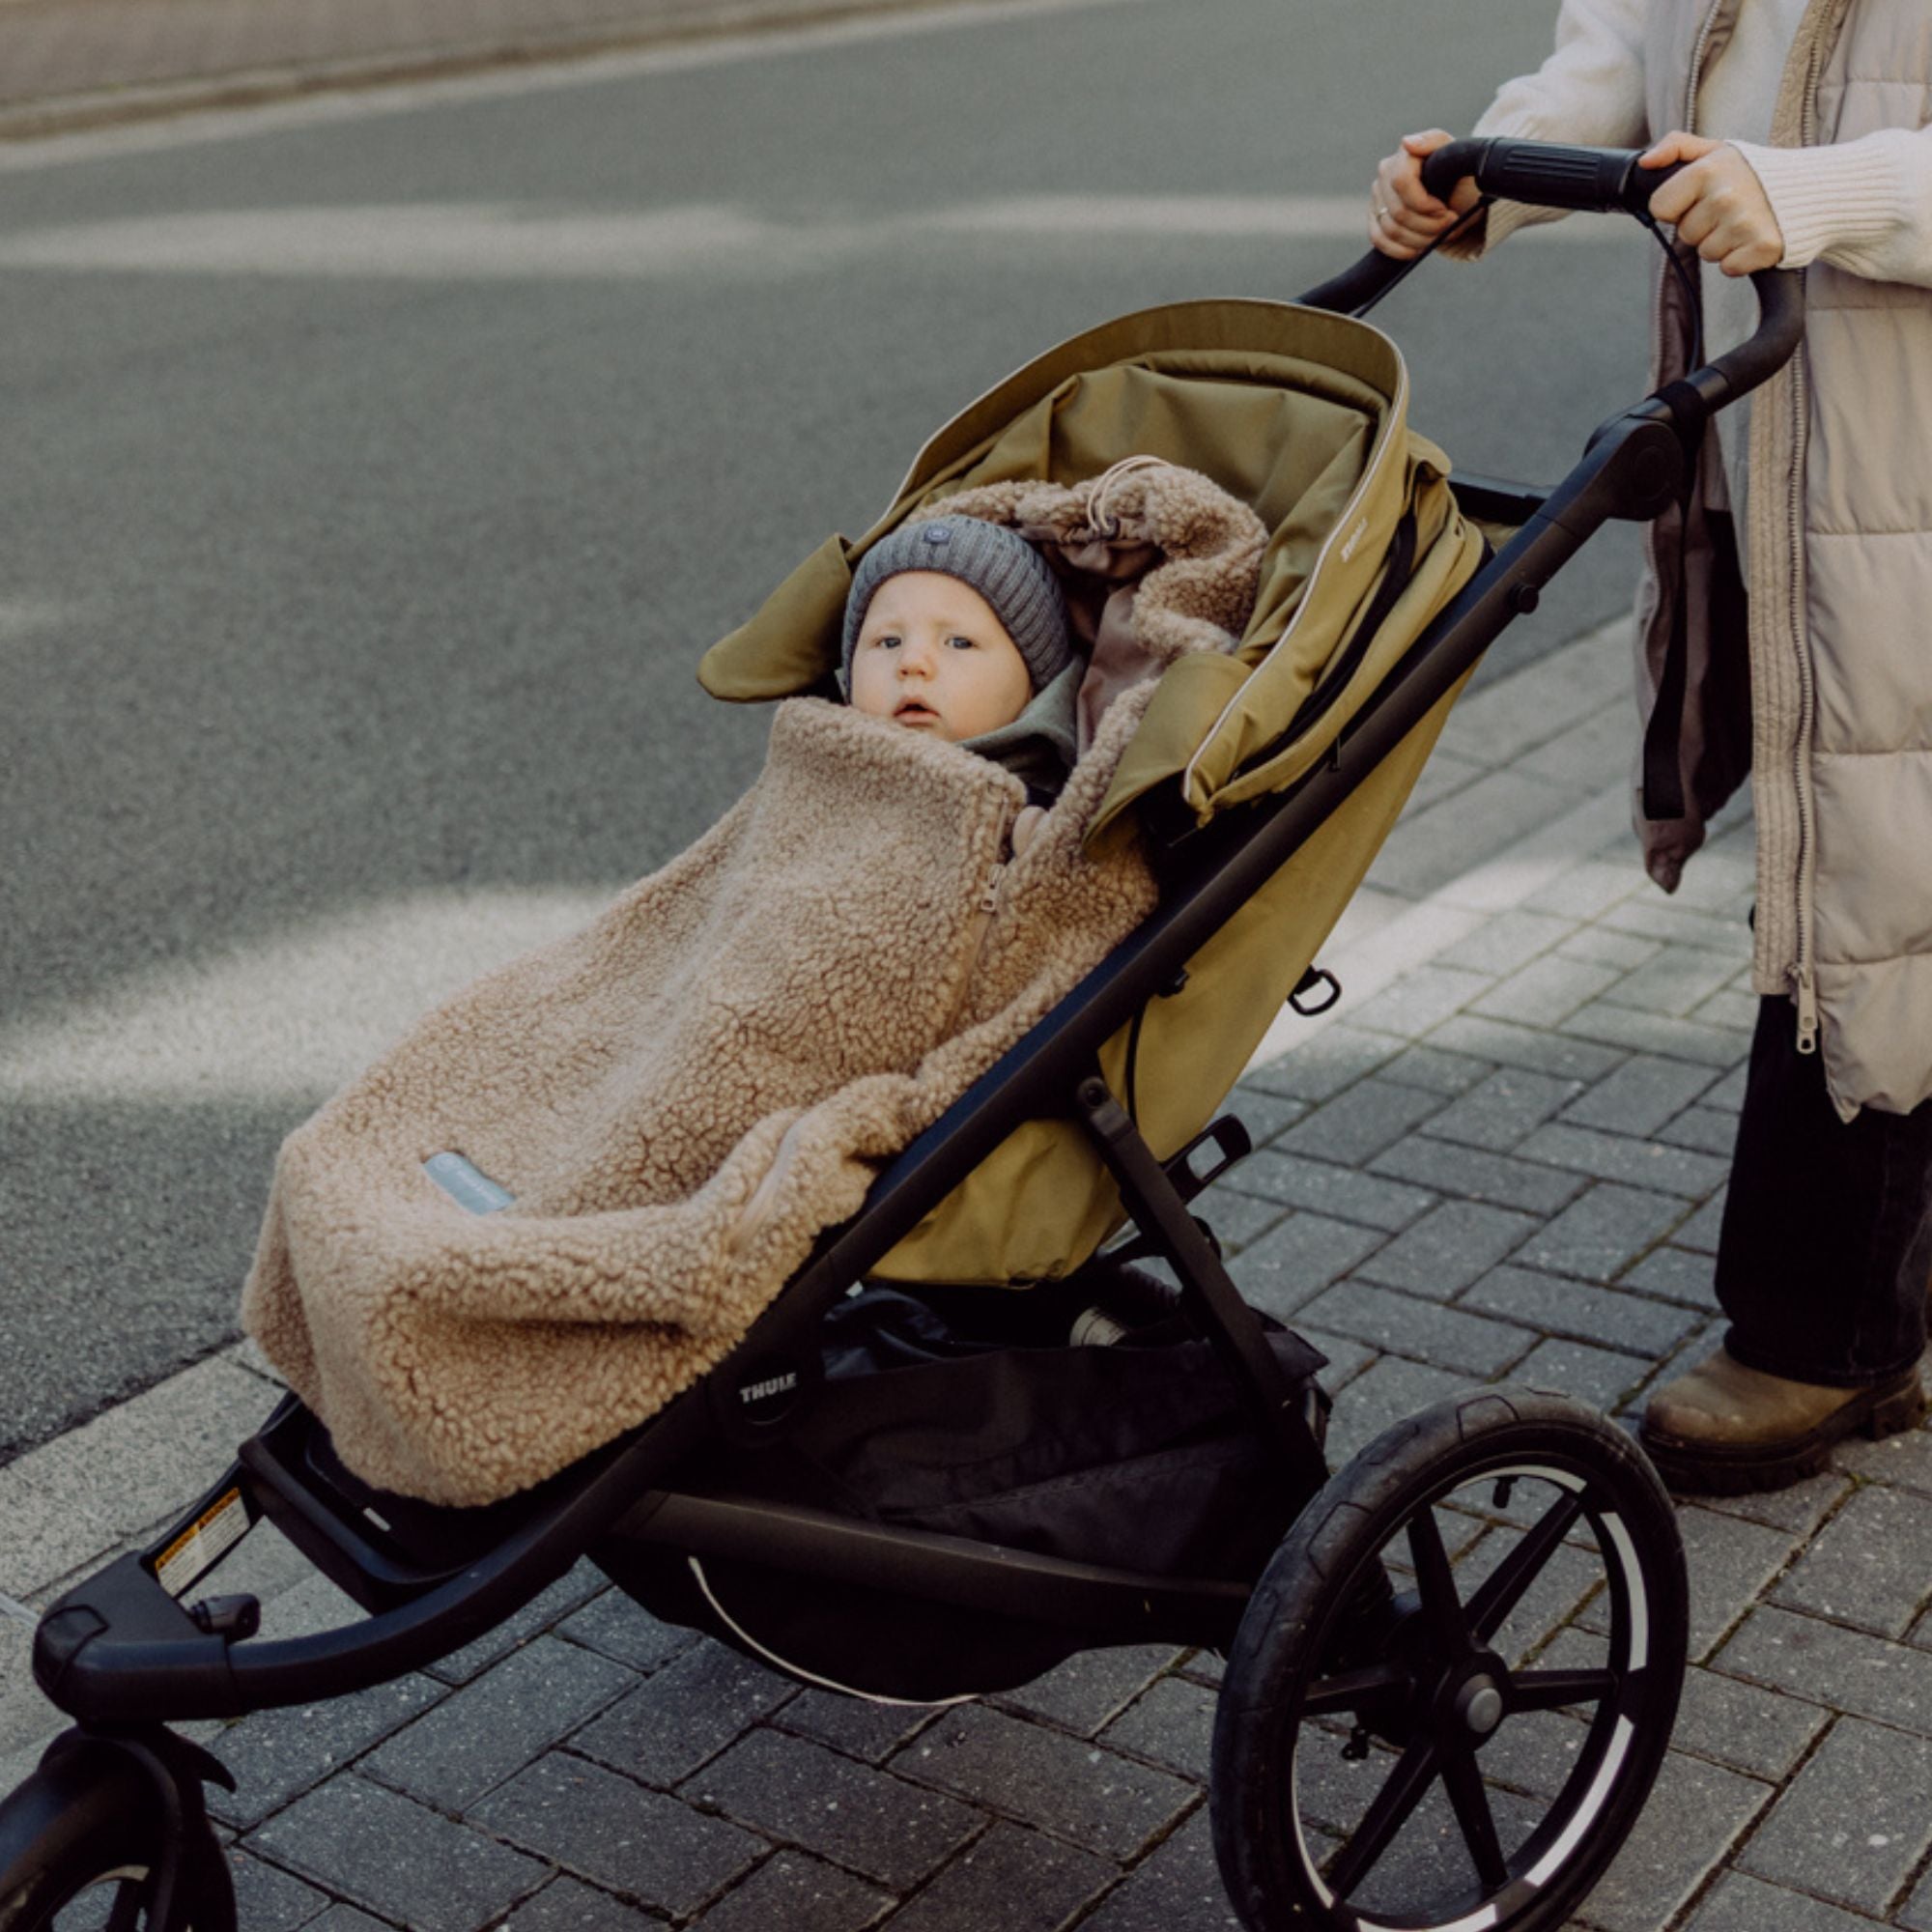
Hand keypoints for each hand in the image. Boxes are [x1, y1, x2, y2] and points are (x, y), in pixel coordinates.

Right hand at [1369, 129, 1480, 258]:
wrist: (1460, 193)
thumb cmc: (1462, 175)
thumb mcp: (1457, 154)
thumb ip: (1433, 143)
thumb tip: (1406, 143)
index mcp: (1405, 155)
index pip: (1402, 183)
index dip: (1425, 204)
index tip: (1447, 211)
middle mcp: (1385, 173)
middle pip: (1399, 213)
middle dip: (1429, 226)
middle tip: (1450, 226)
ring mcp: (1377, 196)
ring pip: (1391, 230)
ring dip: (1420, 240)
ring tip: (1441, 236)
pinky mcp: (1375, 217)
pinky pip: (1379, 240)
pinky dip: (1400, 250)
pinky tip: (1418, 249)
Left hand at [1640, 132, 1784, 274]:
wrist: (1812, 189)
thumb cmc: (1756, 172)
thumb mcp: (1718, 150)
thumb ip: (1677, 147)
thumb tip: (1645, 163)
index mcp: (1708, 170)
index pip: (1660, 206)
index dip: (1677, 207)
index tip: (1699, 198)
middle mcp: (1725, 196)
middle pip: (1685, 233)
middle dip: (1703, 225)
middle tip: (1731, 208)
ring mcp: (1745, 223)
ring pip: (1706, 253)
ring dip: (1722, 243)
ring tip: (1745, 221)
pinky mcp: (1763, 247)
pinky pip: (1728, 268)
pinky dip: (1740, 259)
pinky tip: (1755, 237)